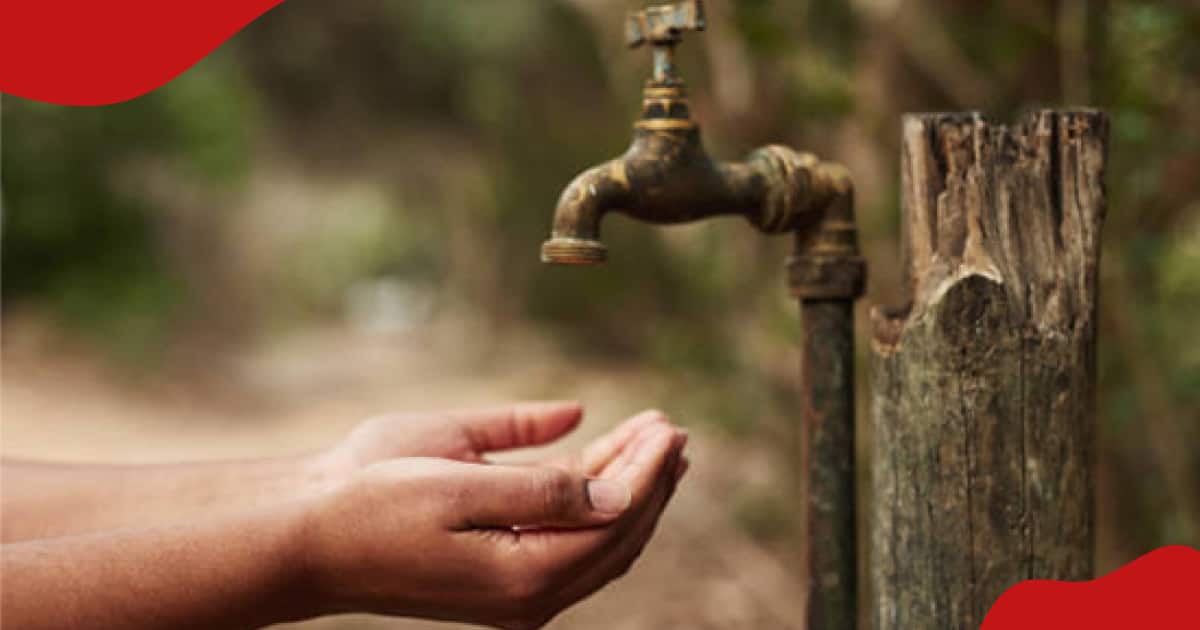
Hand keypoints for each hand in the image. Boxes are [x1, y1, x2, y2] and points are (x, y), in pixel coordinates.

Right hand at [302, 415, 686, 628]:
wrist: (308, 533)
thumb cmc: (373, 503)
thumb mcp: (457, 482)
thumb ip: (540, 487)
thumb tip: (613, 489)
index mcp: (524, 576)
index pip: (613, 522)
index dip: (647, 474)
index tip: (669, 428)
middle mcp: (529, 594)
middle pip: (615, 535)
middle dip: (649, 481)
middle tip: (672, 429)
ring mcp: (515, 588)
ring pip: (594, 537)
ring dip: (626, 487)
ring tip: (652, 439)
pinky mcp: (498, 570)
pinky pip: (562, 534)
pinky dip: (588, 495)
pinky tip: (601, 457)